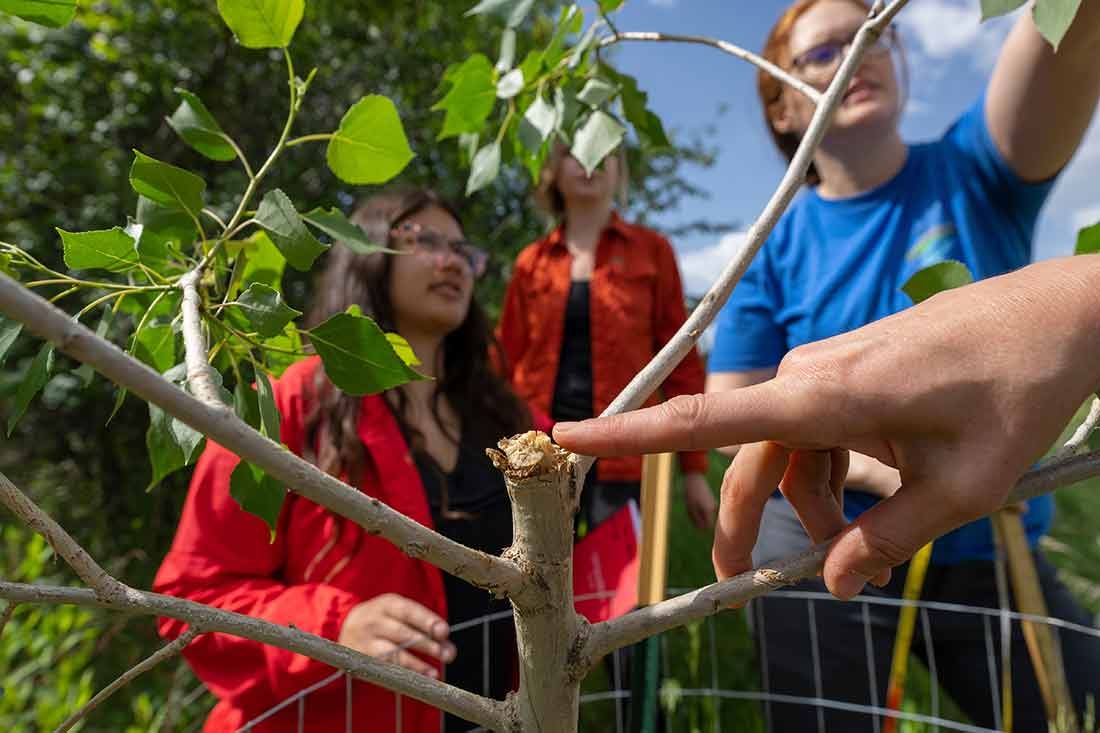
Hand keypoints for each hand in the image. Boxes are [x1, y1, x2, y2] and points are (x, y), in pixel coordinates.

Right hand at [338, 593, 455, 676]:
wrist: (343, 627)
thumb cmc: (382, 620)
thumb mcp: (398, 613)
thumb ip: (422, 625)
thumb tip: (447, 643)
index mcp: (387, 604)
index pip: (409, 611)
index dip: (427, 621)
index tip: (444, 632)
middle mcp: (374, 620)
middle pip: (403, 633)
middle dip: (427, 645)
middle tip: (447, 654)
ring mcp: (366, 641)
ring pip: (393, 653)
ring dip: (416, 665)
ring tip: (434, 673)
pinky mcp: (362, 660)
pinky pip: (385, 668)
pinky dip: (404, 675)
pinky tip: (418, 679)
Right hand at [554, 257, 1099, 599]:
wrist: (1056, 315)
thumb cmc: (1014, 392)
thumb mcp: (962, 486)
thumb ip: (888, 536)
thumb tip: (830, 579)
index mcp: (825, 398)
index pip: (703, 421)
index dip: (627, 432)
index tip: (564, 435)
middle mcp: (809, 375)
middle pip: (748, 458)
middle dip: (747, 518)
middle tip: (743, 574)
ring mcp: (826, 366)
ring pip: (786, 448)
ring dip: (810, 498)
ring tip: (868, 534)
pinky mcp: (845, 365)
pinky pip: (813, 427)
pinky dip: (830, 468)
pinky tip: (880, 487)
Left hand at [683, 472, 716, 528]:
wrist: (694, 479)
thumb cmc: (690, 494)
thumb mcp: (690, 508)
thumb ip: (696, 520)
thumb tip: (702, 529)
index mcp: (709, 510)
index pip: (708, 526)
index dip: (700, 526)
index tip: (693, 519)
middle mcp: (713, 508)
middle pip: (706, 521)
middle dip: (698, 519)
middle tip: (690, 510)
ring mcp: (713, 504)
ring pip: (705, 515)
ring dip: (698, 513)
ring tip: (692, 504)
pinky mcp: (710, 500)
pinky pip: (705, 510)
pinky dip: (699, 508)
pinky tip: (694, 500)